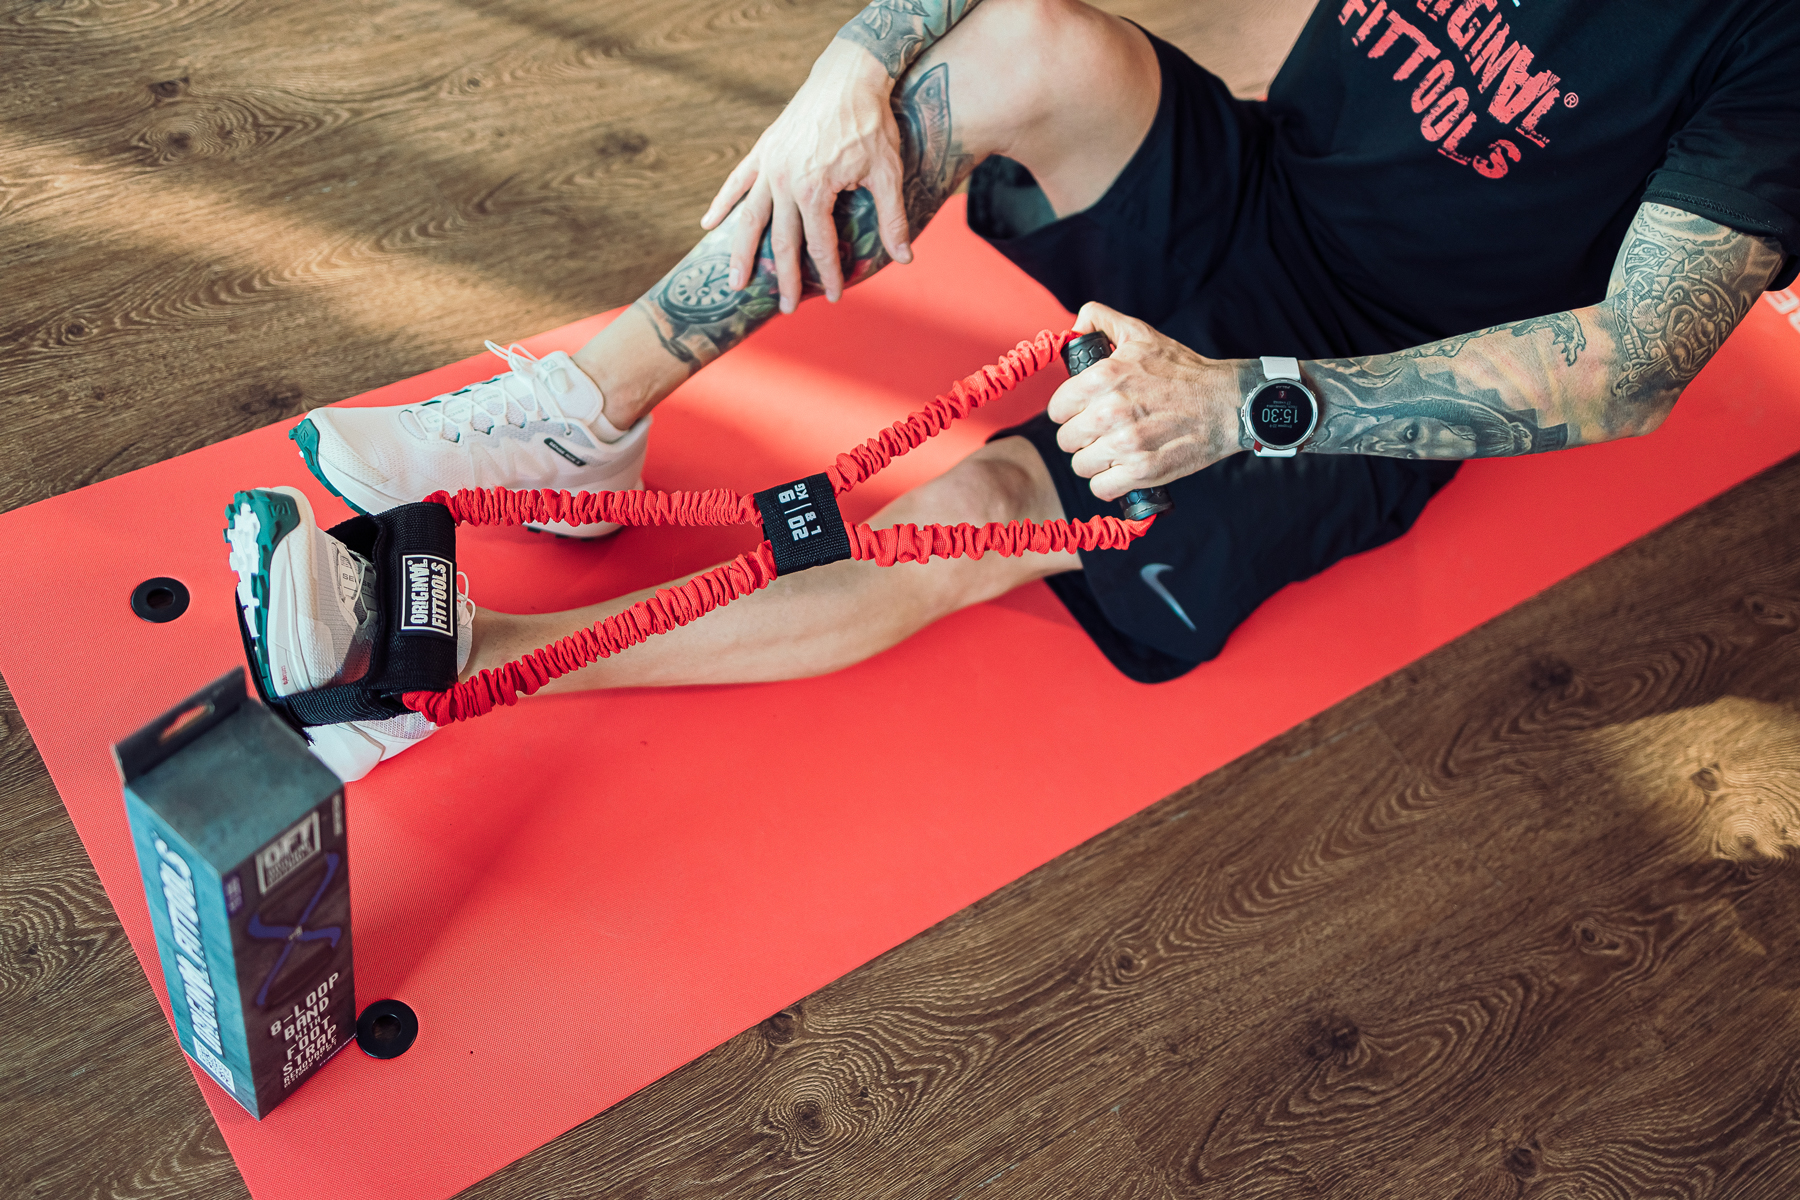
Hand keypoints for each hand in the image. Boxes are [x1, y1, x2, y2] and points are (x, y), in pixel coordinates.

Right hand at [700, 39, 913, 314]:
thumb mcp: (888, 173)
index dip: (829, 275)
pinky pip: (737, 182)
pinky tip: (708, 225)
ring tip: (735, 283)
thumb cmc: (872, 124)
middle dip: (785, 278)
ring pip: (750, 219)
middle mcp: (784, 182)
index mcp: (814, 192)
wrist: (848, 75)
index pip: (820, 246)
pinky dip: (722, 203)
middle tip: (787, 307)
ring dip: (741, 253)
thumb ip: (891, 219)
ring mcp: (769, 165)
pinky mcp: (763, 150)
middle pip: (781, 242)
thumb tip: (905, 258)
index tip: (834, 297)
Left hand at [1047, 303, 1244, 500]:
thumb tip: (1073, 327)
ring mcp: (1126, 444)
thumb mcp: (1140, 334)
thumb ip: (1100, 320)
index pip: (1057, 408)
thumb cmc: (1182, 371)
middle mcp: (1110, 411)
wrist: (1226, 403)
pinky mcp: (1142, 471)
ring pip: (1081, 466)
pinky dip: (1108, 484)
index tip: (1083, 412)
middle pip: (1066, 440)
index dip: (1068, 412)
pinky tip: (1120, 471)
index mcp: (1103, 377)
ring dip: (1094, 461)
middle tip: (1100, 432)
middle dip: (1081, 437)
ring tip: (1112, 451)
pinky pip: (1101, 488)